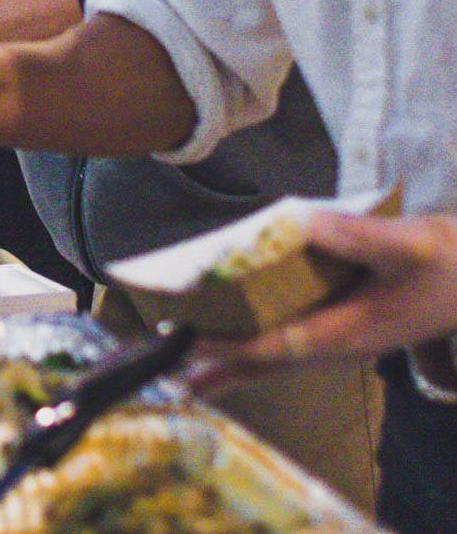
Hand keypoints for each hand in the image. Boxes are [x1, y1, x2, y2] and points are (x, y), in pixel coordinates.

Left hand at [191, 212, 456, 391]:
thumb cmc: (447, 264)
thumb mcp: (409, 244)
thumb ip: (357, 236)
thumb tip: (301, 223)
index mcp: (350, 331)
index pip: (277, 344)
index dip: (231, 343)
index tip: (190, 339)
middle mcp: (340, 344)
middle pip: (268, 363)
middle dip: (219, 366)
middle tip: (168, 367)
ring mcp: (341, 341)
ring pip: (277, 360)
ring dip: (233, 365)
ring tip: (187, 375)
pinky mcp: (341, 328)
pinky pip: (289, 347)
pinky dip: (256, 351)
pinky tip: (233, 349)